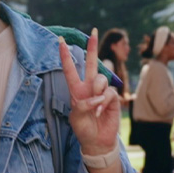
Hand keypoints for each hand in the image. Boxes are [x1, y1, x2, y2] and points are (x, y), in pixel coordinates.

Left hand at [61, 29, 123, 155]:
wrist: (97, 141)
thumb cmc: (83, 129)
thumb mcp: (75, 117)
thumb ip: (82, 104)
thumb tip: (96, 96)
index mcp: (76, 90)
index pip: (70, 69)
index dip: (64, 55)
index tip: (60, 40)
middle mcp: (89, 87)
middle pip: (91, 63)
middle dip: (92, 47)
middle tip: (93, 31)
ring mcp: (102, 92)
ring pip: (101, 78)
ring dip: (97, 92)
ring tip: (94, 106)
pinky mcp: (112, 99)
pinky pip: (109, 93)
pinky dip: (103, 103)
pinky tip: (100, 112)